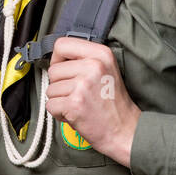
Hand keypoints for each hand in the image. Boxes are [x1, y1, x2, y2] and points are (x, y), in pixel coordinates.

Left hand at [45, 37, 141, 166]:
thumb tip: (55, 58)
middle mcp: (93, 66)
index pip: (61, 44)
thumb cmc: (113, 103)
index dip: (57, 59)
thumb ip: (83, 59)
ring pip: (50, 89)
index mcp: (101, 54)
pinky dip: (59, 113)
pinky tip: (74, 114)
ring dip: (60, 100)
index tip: (64, 70)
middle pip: (53, 70)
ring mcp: (83, 85)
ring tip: (78, 105)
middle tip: (77, 95)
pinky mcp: (74, 103)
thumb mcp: (106, 69)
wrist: (125, 130)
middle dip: (60, 85)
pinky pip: (50, 105)